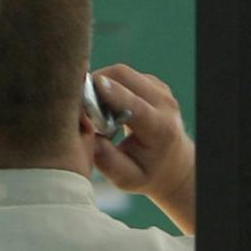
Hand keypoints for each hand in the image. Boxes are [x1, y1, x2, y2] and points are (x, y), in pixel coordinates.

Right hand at [86, 64, 195, 234]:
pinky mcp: (153, 83)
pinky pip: (124, 75)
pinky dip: (108, 83)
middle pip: (123, 77)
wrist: (172, 163)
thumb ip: (107, 161)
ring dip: (100, 83)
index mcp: (160, 128)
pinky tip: (104, 104)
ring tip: (91, 107)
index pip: (133, 104)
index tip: (82, 94)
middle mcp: (164, 103)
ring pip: (121, 72)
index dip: (107, 94)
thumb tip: (87, 135)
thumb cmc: (147, 172)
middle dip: (95, 85)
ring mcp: (160, 90)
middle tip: (78, 104)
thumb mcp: (127, 178)